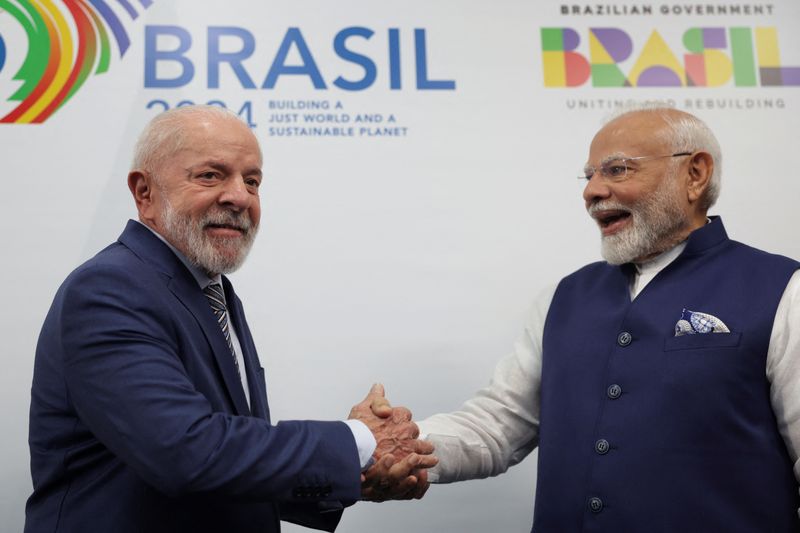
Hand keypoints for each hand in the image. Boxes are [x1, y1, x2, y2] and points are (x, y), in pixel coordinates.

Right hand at [349, 384, 436, 500]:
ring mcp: (408, 447)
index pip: (405, 414)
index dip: (399, 419)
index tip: (396, 425)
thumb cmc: (356, 432)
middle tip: (407, 440)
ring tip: (429, 453)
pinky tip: (431, 461)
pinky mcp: (407, 462)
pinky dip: (425, 462)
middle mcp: (405, 429)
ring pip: (423, 447)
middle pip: (414, 430)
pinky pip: (421, 462)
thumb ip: (374, 399)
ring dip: (425, 449)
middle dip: (410, 435)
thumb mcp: (362, 409)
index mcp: (397, 415)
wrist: (353, 453)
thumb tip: (379, 386)